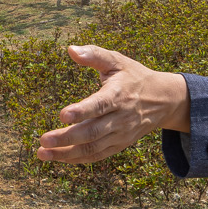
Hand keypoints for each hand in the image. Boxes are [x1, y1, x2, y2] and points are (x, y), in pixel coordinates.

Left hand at [35, 45, 189, 163]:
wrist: (163, 100)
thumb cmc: (134, 77)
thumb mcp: (118, 61)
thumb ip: (94, 54)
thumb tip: (70, 49)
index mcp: (118, 95)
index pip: (100, 105)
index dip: (82, 111)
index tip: (62, 115)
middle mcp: (121, 118)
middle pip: (93, 132)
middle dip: (67, 138)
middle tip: (43, 140)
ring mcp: (121, 134)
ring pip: (93, 148)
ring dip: (67, 153)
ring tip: (43, 153)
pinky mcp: (119, 144)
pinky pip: (97, 155)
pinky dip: (77, 159)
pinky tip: (58, 157)